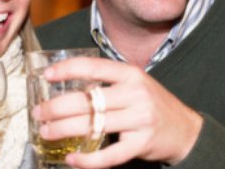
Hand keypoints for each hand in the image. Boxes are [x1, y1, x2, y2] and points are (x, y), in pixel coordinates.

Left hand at [32, 57, 202, 167]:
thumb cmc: (152, 105)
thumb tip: (67, 84)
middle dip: (56, 107)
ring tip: (46, 132)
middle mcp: (135, 94)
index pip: (93, 67)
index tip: (46, 74)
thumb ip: (108, 82)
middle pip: (87, 100)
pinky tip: (72, 159)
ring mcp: (139, 120)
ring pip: (93, 125)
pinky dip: (88, 160)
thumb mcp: (135, 84)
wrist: (185, 130)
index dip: (67, 69)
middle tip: (39, 112)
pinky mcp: (141, 144)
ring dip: (63, 130)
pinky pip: (109, 155)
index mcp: (131, 74)